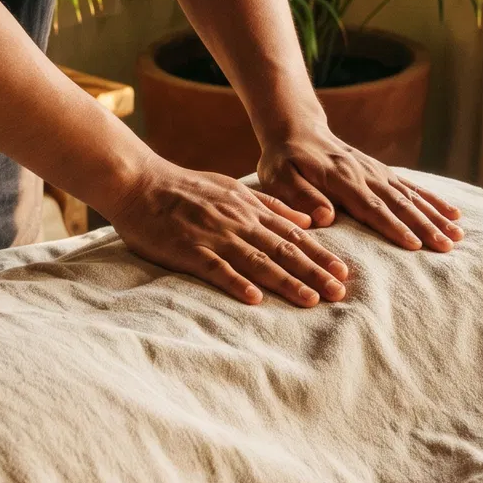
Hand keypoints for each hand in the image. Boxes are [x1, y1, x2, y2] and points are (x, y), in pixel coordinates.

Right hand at [104, 158, 351, 306]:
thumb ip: (270, 205)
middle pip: (283, 250)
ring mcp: (214, 235)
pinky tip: (255, 299)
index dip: (320, 254)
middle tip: (340, 292)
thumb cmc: (185, 188)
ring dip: (287, 281)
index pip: (293, 234)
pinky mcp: (189, 249)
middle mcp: (238, 222)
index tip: (344, 272)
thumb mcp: (233, 189)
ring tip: (311, 300)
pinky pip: (216, 269)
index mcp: (249, 209)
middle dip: (314, 272)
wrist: (139, 182)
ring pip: (258, 261)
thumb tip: (306, 218)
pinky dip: (236, 283)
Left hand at [257, 126, 462, 251]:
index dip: (393, 226)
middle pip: (399, 203)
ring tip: (457, 234)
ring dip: (435, 215)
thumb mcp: (278, 177)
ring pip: (411, 195)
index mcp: (340, 178)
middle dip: (425, 225)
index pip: (371, 206)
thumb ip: (300, 196)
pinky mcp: (382, 172)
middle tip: (447, 246)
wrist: (296, 130)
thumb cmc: (284, 160)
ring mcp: (377, 171)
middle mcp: (365, 173)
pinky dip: (433, 200)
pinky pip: (412, 187)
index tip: (414, 245)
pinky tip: (452, 213)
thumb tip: (325, 218)